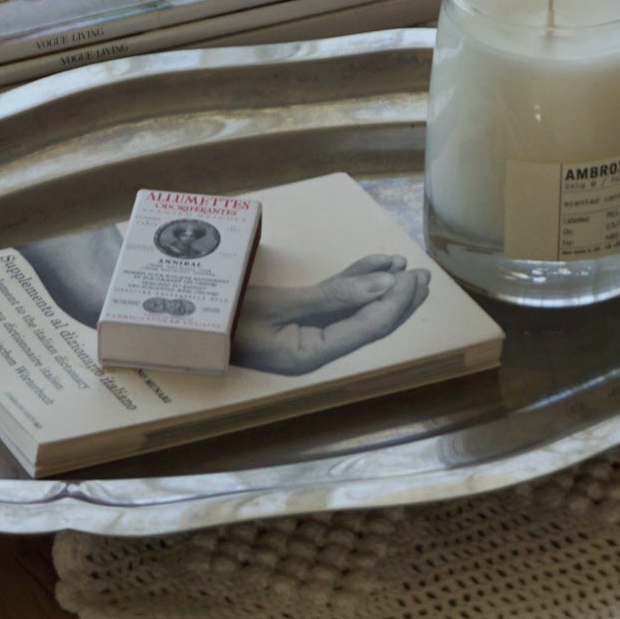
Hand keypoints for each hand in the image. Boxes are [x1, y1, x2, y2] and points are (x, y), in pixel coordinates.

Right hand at [232, 253, 429, 375]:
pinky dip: (356, 281)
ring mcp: (308, 333)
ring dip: (383, 288)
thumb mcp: (278, 306)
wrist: (194, 327)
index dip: (393, 303)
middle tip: (424, 277)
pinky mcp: (300, 317)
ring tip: (409, 268)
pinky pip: (336, 300)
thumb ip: (333, 297)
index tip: (413, 279)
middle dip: (398, 300)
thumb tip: (383, 284)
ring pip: (357, 310)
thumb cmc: (226, 320)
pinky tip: (376, 264)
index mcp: (312, 354)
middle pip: (369, 323)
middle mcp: (317, 347)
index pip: (367, 329)